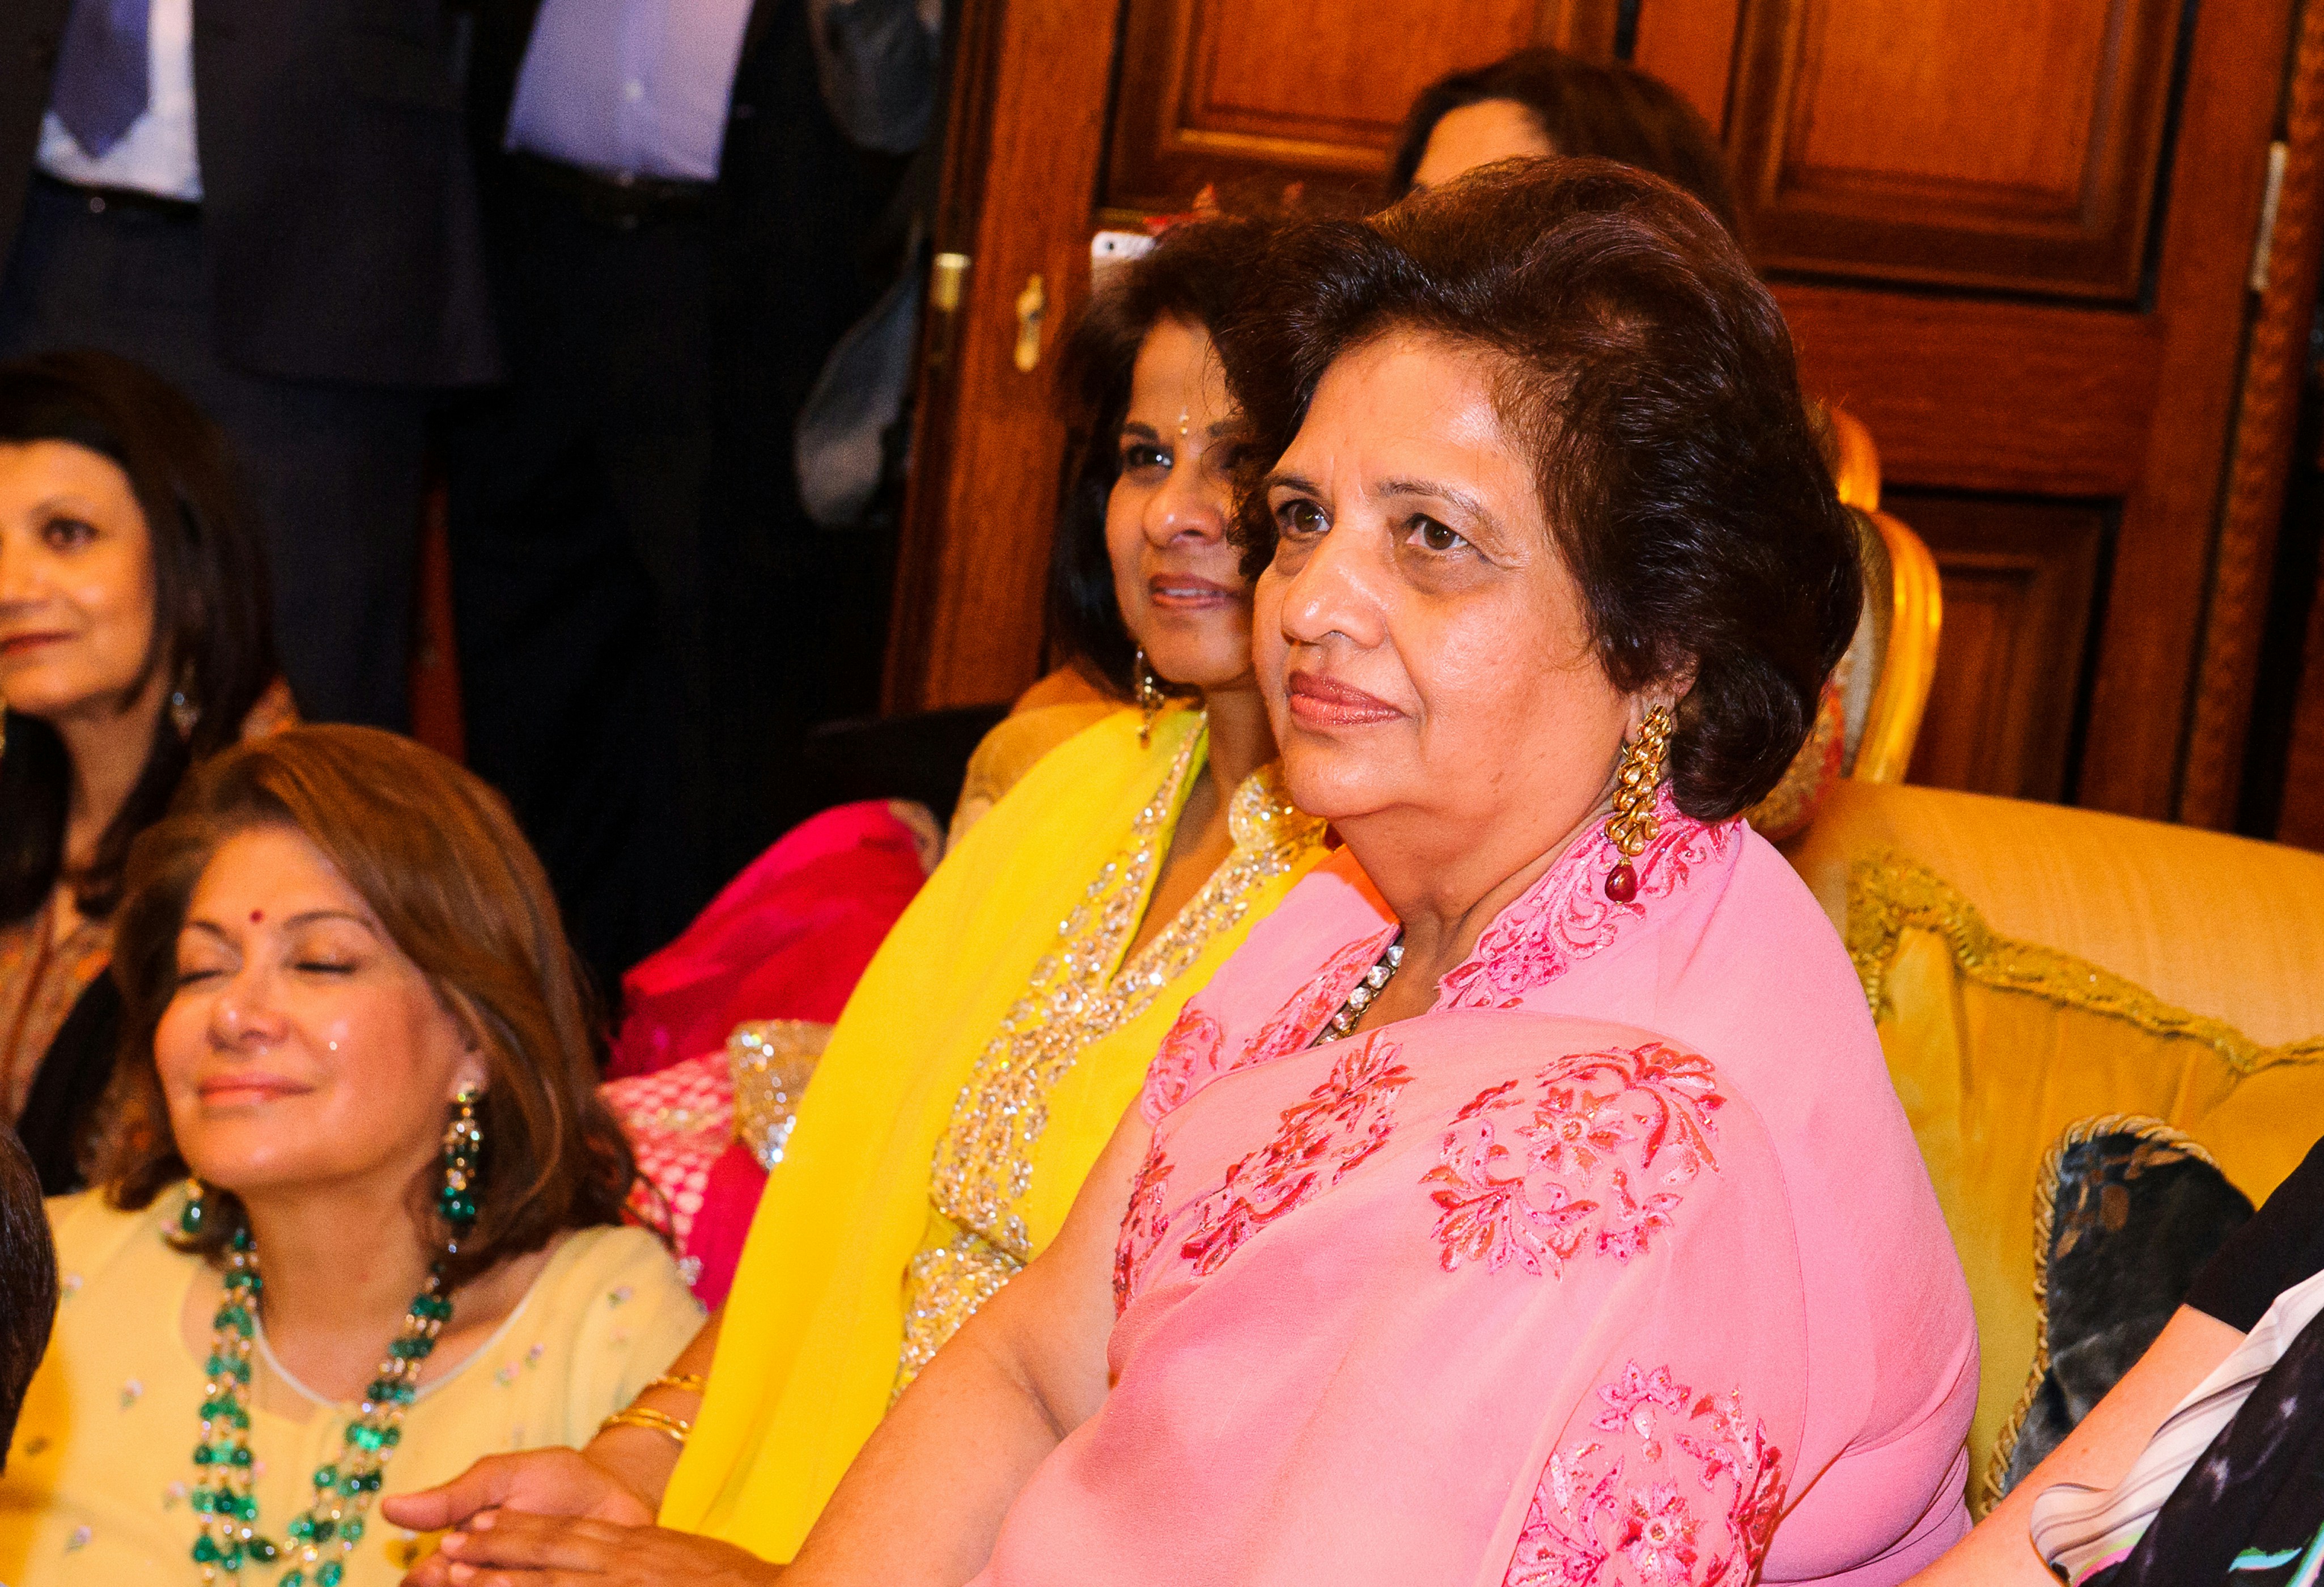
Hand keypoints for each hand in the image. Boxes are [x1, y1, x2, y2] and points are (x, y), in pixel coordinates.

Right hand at [382, 1447, 654, 1567]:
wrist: (616, 1489)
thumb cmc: (552, 1481)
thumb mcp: (502, 1477)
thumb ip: (453, 1497)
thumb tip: (389, 1506)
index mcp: (463, 1558)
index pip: (425, 1580)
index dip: (426, 1578)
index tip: (439, 1567)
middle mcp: (487, 1581)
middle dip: (458, 1586)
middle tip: (472, 1573)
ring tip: (501, 1577)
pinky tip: (540, 1580)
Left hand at [410, 1512, 781, 1585]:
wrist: (798, 1580)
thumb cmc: (747, 1584)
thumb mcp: (695, 1566)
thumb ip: (660, 1565)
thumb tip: (642, 1566)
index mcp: (644, 1548)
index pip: (573, 1535)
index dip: (525, 1530)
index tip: (484, 1527)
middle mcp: (632, 1562)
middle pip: (555, 1550)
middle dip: (501, 1547)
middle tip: (451, 1546)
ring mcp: (633, 1583)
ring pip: (557, 1578)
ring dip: (507, 1575)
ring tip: (460, 1573)